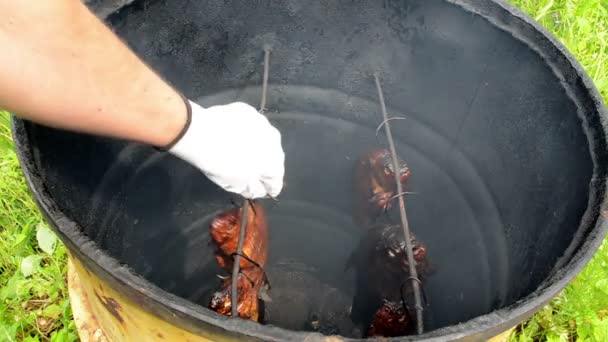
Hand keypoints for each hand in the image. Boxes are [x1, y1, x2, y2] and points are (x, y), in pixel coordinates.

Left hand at [168, 100, 284, 198]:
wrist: (201, 133)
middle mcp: (274, 141)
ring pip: (263, 139)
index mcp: (274, 163)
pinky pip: (250, 125)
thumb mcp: (237, 185)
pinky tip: (233, 135)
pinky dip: (245, 132)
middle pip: (272, 157)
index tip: (264, 190)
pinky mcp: (247, 110)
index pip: (276, 180)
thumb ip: (254, 189)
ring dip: (257, 146)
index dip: (270, 188)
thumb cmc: (221, 164)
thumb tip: (260, 189)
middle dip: (265, 165)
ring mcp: (262, 123)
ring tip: (241, 151)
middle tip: (251, 170)